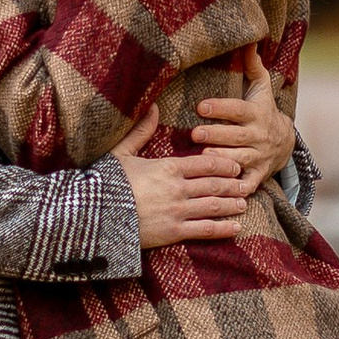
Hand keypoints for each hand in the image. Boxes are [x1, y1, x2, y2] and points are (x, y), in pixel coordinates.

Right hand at [113, 106, 254, 245]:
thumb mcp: (121, 153)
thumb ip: (141, 132)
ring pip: (214, 206)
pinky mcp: (174, 232)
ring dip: (232, 204)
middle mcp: (178, 188)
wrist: (94, 215)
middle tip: (245, 184)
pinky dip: (224, 228)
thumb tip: (151, 107)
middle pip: (215, 184)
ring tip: (243, 203)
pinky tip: (235, 227)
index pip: (207, 163)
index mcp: (169, 167)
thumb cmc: (105, 182)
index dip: (224, 164)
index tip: (234, 166)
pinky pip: (205, 229)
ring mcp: (178, 211)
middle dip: (233, 184)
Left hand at [193, 46, 296, 189]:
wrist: (286, 143)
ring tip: (202, 157)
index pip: (238, 109)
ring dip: (222, 159)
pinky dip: (237, 188)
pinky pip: (247, 183)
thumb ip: (253, 67)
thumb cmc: (263, 111)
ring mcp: (258, 157)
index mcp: (256, 114)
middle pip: (236, 136)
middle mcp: (258, 136)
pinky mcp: (257, 175)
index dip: (221, 108)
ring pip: (240, 159)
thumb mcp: (261, 89)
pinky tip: (223, 188)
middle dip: (216, 135)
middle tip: (195, 134)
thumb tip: (249, 42)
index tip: (201, 106)